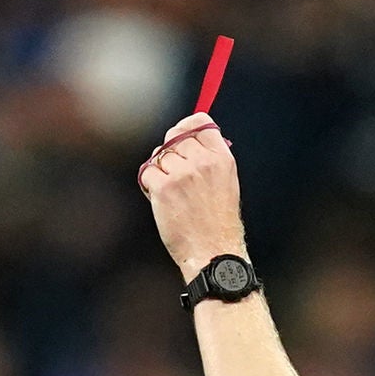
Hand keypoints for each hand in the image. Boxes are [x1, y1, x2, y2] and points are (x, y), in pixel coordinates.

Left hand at [139, 113, 246, 278]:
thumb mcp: (226, 183)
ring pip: (159, 156)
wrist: (213, 252)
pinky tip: (161, 199)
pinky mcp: (164, 188)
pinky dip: (149, 184)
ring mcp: (182, 175)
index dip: (185, 125)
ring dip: (160, 171)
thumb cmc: (217, 222)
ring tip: (172, 193)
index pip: (200, 122)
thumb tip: (188, 138)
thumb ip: (210, 158)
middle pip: (174, 137)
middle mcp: (202, 162)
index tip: (180, 132)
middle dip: (170, 153)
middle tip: (174, 175)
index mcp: (221, 159)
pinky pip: (148, 172)